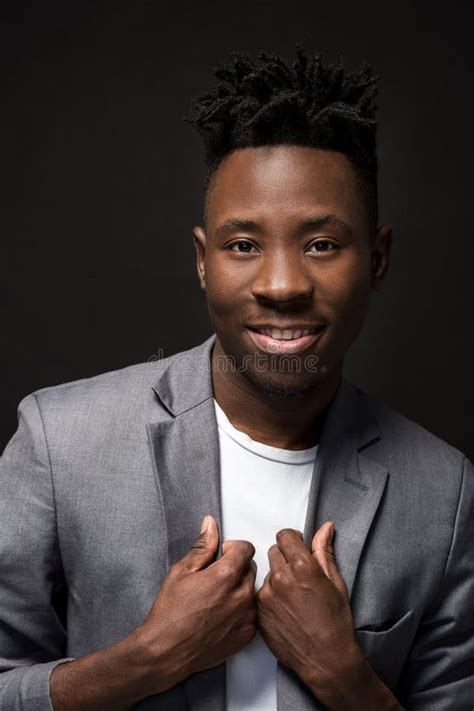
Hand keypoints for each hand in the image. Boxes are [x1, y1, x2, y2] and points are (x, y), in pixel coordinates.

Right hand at [138, 515, 256, 693]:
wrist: (167, 651)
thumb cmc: (170, 612)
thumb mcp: (181, 571)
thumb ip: (202, 546)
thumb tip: (211, 525)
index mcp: (225, 575)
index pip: (246, 548)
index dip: (233, 548)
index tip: (222, 554)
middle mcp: (241, 594)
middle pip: (251, 567)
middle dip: (236, 567)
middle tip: (214, 579)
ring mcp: (246, 616)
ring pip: (252, 589)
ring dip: (240, 588)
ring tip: (217, 599)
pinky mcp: (248, 633)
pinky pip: (252, 611)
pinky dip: (242, 609)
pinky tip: (222, 615)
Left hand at [256, 522, 365, 701]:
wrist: (326, 659)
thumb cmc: (336, 623)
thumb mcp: (336, 582)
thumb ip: (324, 551)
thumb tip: (325, 528)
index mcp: (303, 566)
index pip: (285, 536)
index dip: (293, 540)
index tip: (298, 548)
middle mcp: (281, 578)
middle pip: (274, 551)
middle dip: (286, 557)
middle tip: (299, 574)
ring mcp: (267, 596)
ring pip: (267, 573)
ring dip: (278, 578)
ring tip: (294, 596)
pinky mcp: (259, 612)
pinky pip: (261, 594)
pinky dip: (271, 597)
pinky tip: (286, 609)